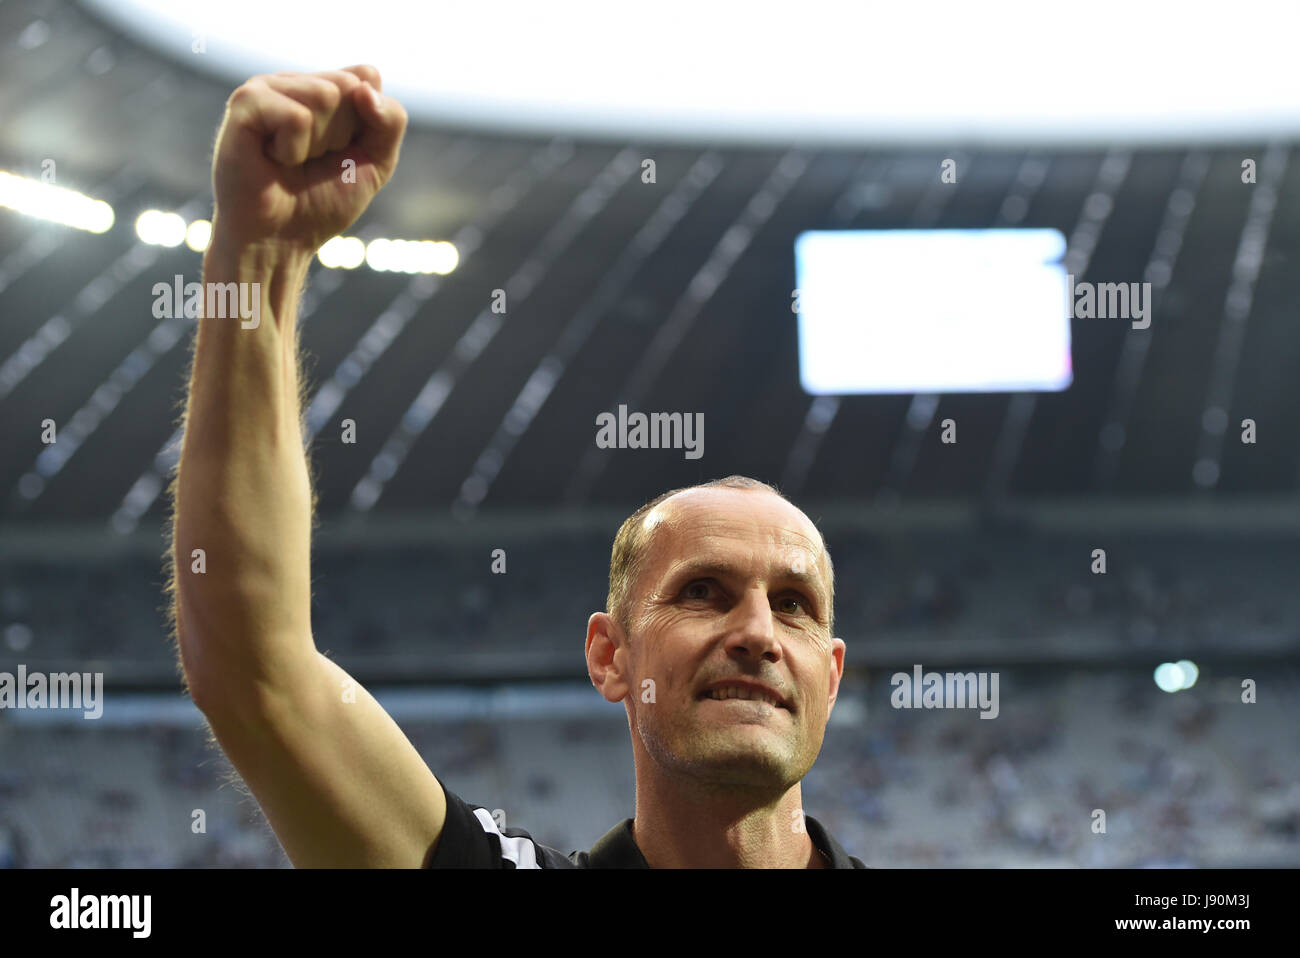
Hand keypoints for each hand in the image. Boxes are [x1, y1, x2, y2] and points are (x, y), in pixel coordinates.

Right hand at [209, 65, 407, 257]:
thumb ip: (390, 121)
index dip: (367, 125)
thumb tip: (364, 88)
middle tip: (312, 161)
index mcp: (324, 87)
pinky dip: (293, 150)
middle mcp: (295, 81)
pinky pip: (296, 117)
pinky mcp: (244, 103)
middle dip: (342, 136)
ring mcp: (267, 88)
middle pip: (349, 86)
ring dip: (317, 144)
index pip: (367, 77)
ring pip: (324, 96)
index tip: (342, 152)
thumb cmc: (321, 202)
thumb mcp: (377, 163)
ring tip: (291, 161)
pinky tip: (272, 159)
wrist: (279, 242)